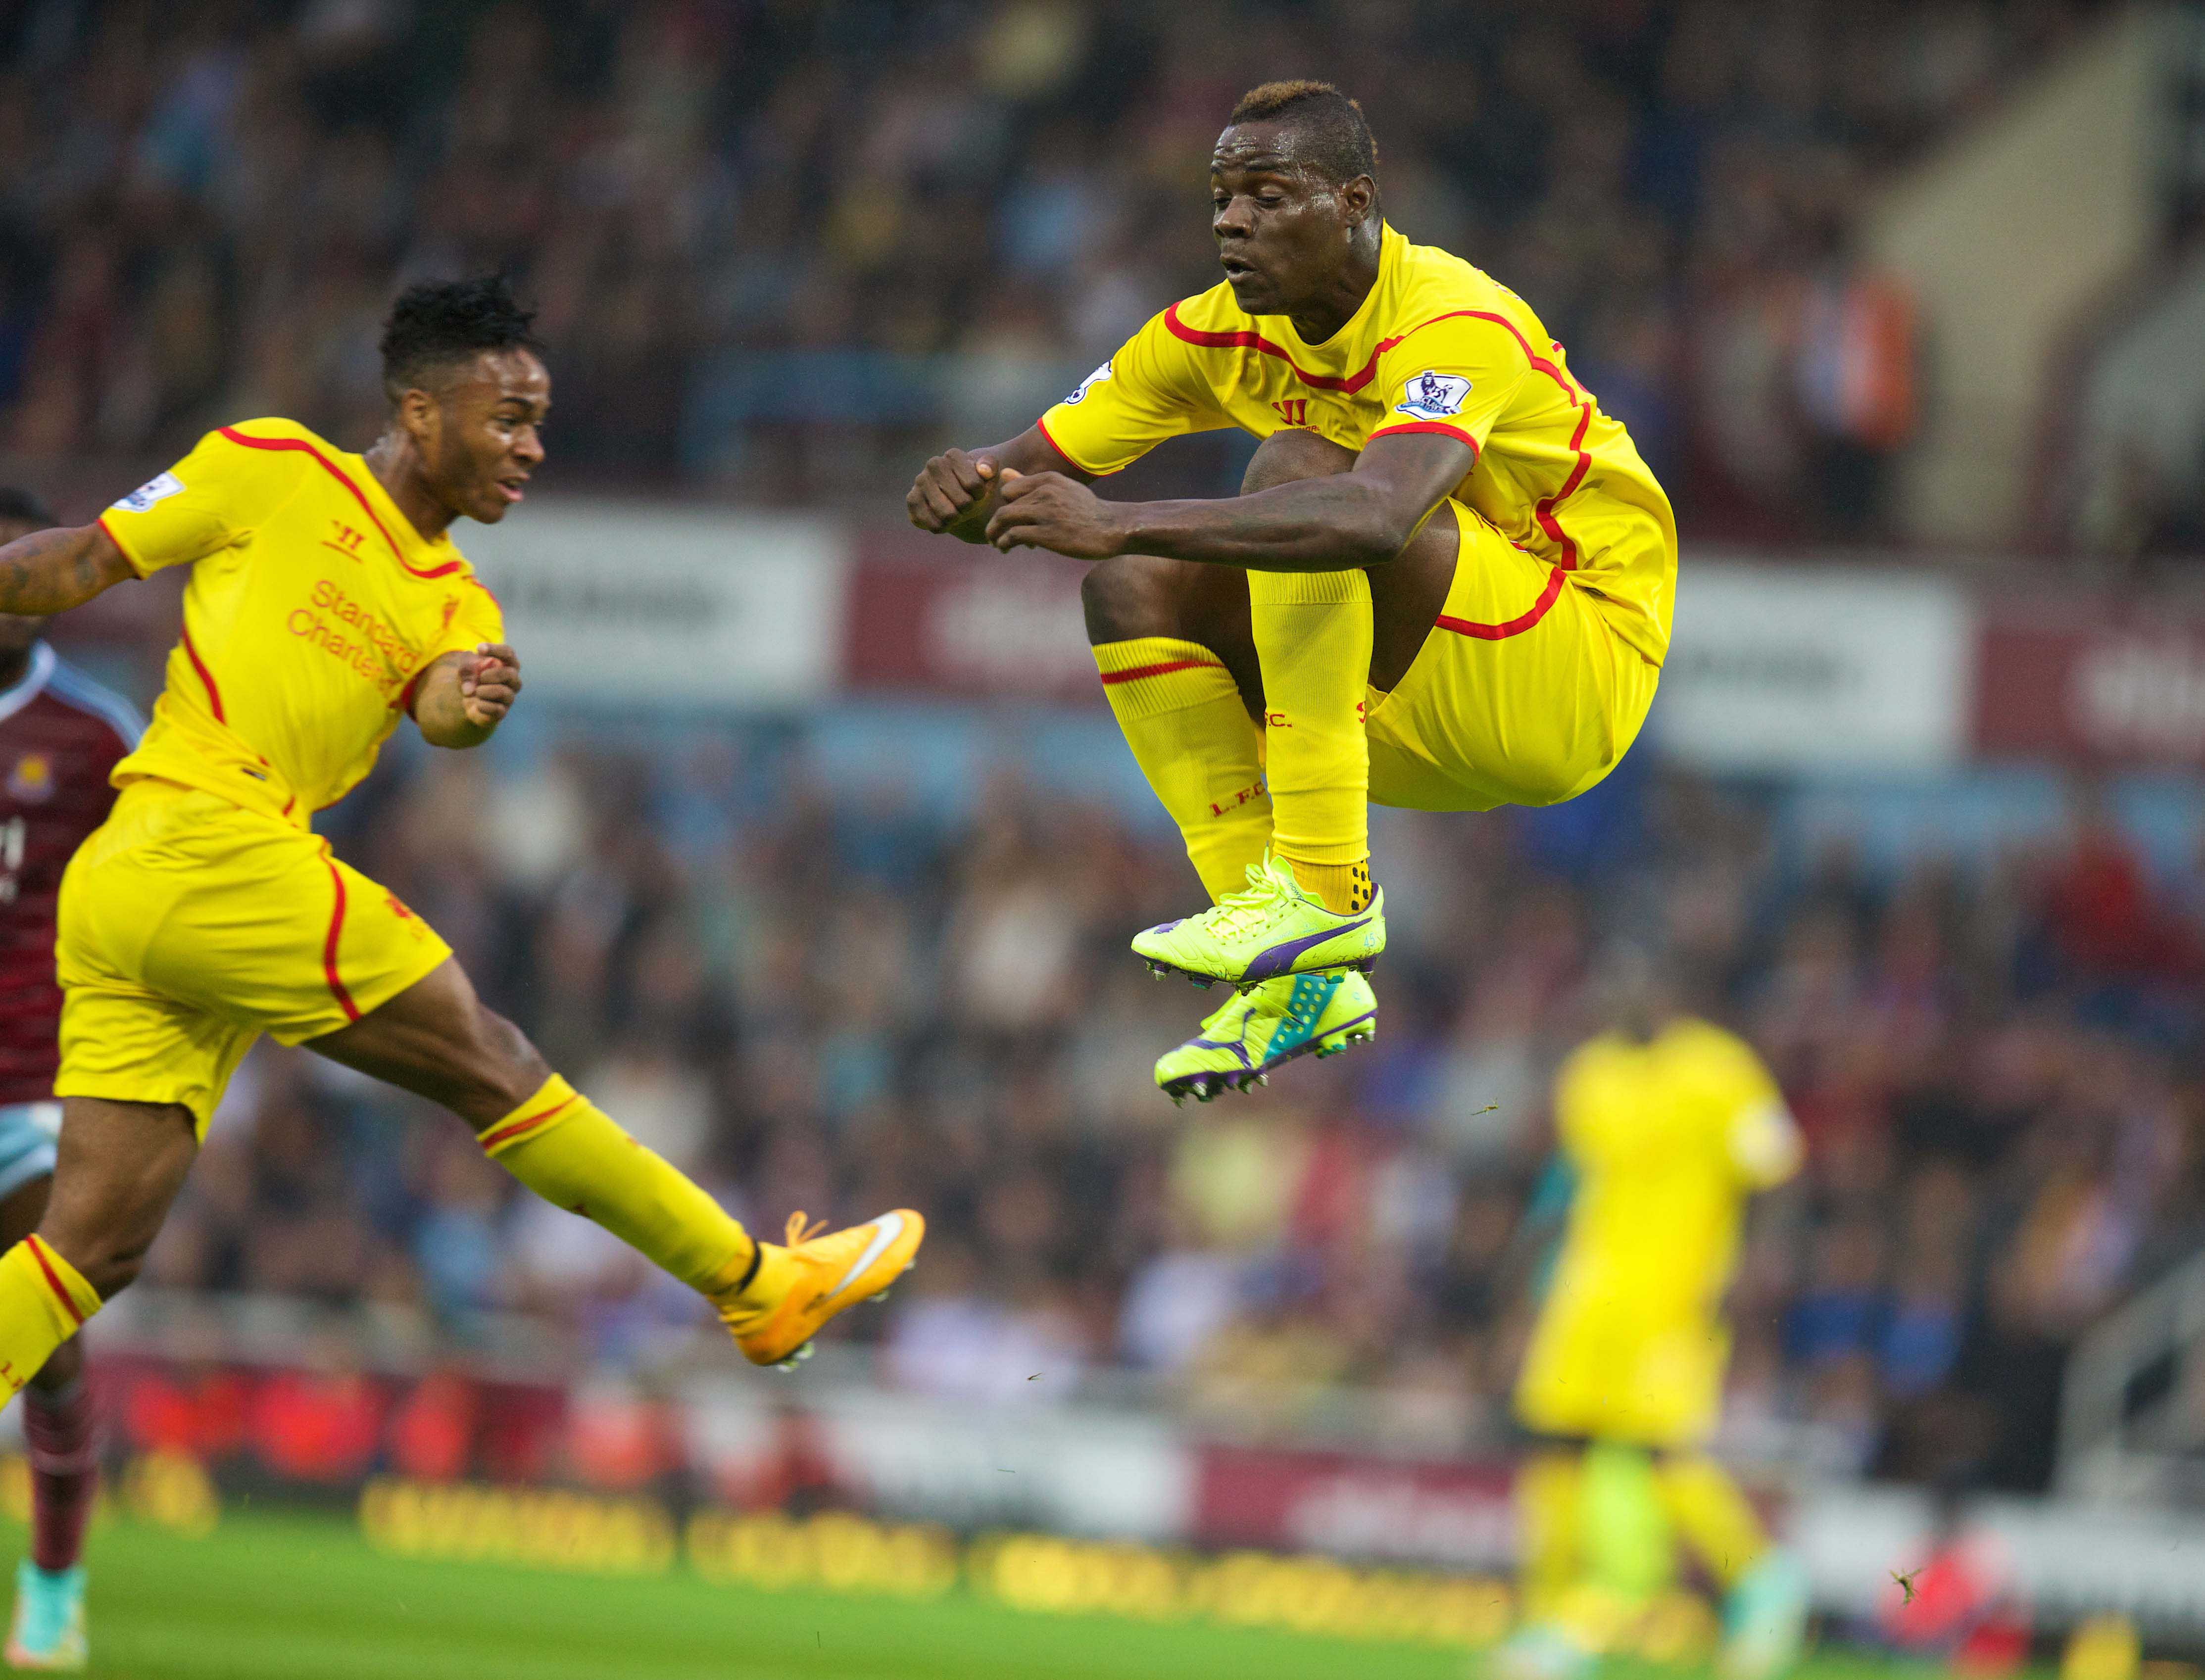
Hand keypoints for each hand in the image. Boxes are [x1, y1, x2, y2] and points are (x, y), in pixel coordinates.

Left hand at [459, 643, 520, 727]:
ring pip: (503, 692)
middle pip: (509, 674)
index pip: (508, 653)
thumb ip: (466, 668)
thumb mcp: (465, 667)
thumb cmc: (472, 677)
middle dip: (491, 674)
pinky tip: (477, 704)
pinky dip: (482, 705)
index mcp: (507, 664)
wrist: (468, 699)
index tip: (479, 649)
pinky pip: (496, 709)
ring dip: (484, 691)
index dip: (495, 650)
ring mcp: (509, 697)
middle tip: (480, 677)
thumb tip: (471, 689)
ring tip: (476, 691)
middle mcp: (513, 680)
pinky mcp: (502, 712)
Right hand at [907, 448, 1001, 539]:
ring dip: (956, 519)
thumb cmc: (974, 486)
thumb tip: (984, 471)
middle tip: (966, 504)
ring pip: (947, 515)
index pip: (975, 485)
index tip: (977, 492)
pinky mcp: (912, 499)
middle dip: (968, 508)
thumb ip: (991, 467)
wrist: (955, 497)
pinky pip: (932, 524)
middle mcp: (933, 464)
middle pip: (963, 502)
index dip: (981, 495)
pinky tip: (944, 519)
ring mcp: (920, 481)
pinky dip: (942, 527)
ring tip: (956, 512)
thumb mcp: (989, 475)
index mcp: (953, 456)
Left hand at [984, 471, 1126, 558]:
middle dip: (995, 522)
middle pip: (1005, 505)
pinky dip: (1004, 542)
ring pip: (1004, 518)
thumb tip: (1004, 473)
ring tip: (996, 543)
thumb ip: (1032, 483)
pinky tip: (1005, 549)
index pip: (1010, 488)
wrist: (1113, 528)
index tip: (1008, 519)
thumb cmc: (1087, 511)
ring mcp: (1046, 513)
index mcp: (1048, 480)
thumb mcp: (1062, 489)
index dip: (1005, 504)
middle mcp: (1045, 492)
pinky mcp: (1048, 534)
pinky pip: (1014, 535)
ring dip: (994, 533)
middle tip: (993, 534)